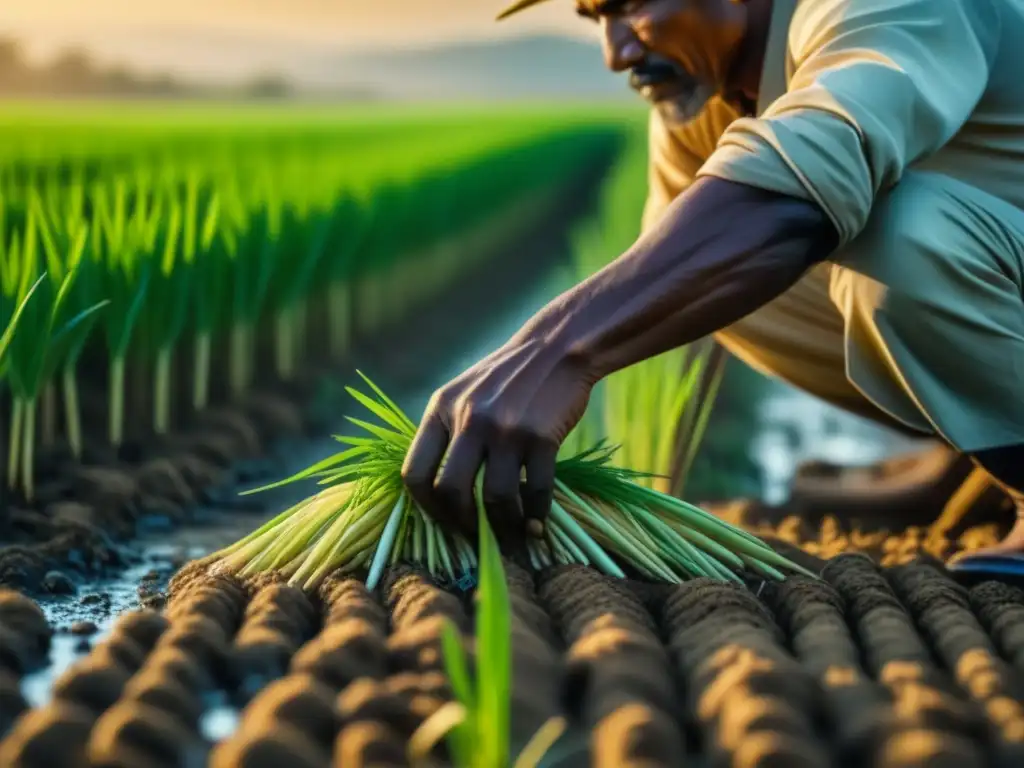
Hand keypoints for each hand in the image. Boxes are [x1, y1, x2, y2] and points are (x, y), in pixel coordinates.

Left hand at [401, 334, 595, 540]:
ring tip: (511, 536)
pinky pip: (536, 490)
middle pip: (452, 492)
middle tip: (477, 536)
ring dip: (504, 526)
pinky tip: (537, 524)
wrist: (556, 348)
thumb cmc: (506, 377)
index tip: (443, 519)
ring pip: (495, 498)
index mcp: (440, 409)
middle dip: (463, 523)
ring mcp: (506, 428)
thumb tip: (437, 492)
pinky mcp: (541, 437)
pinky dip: (536, 515)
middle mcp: (468, 419)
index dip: (426, 507)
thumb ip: (446, 431)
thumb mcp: (463, 393)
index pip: (414, 473)